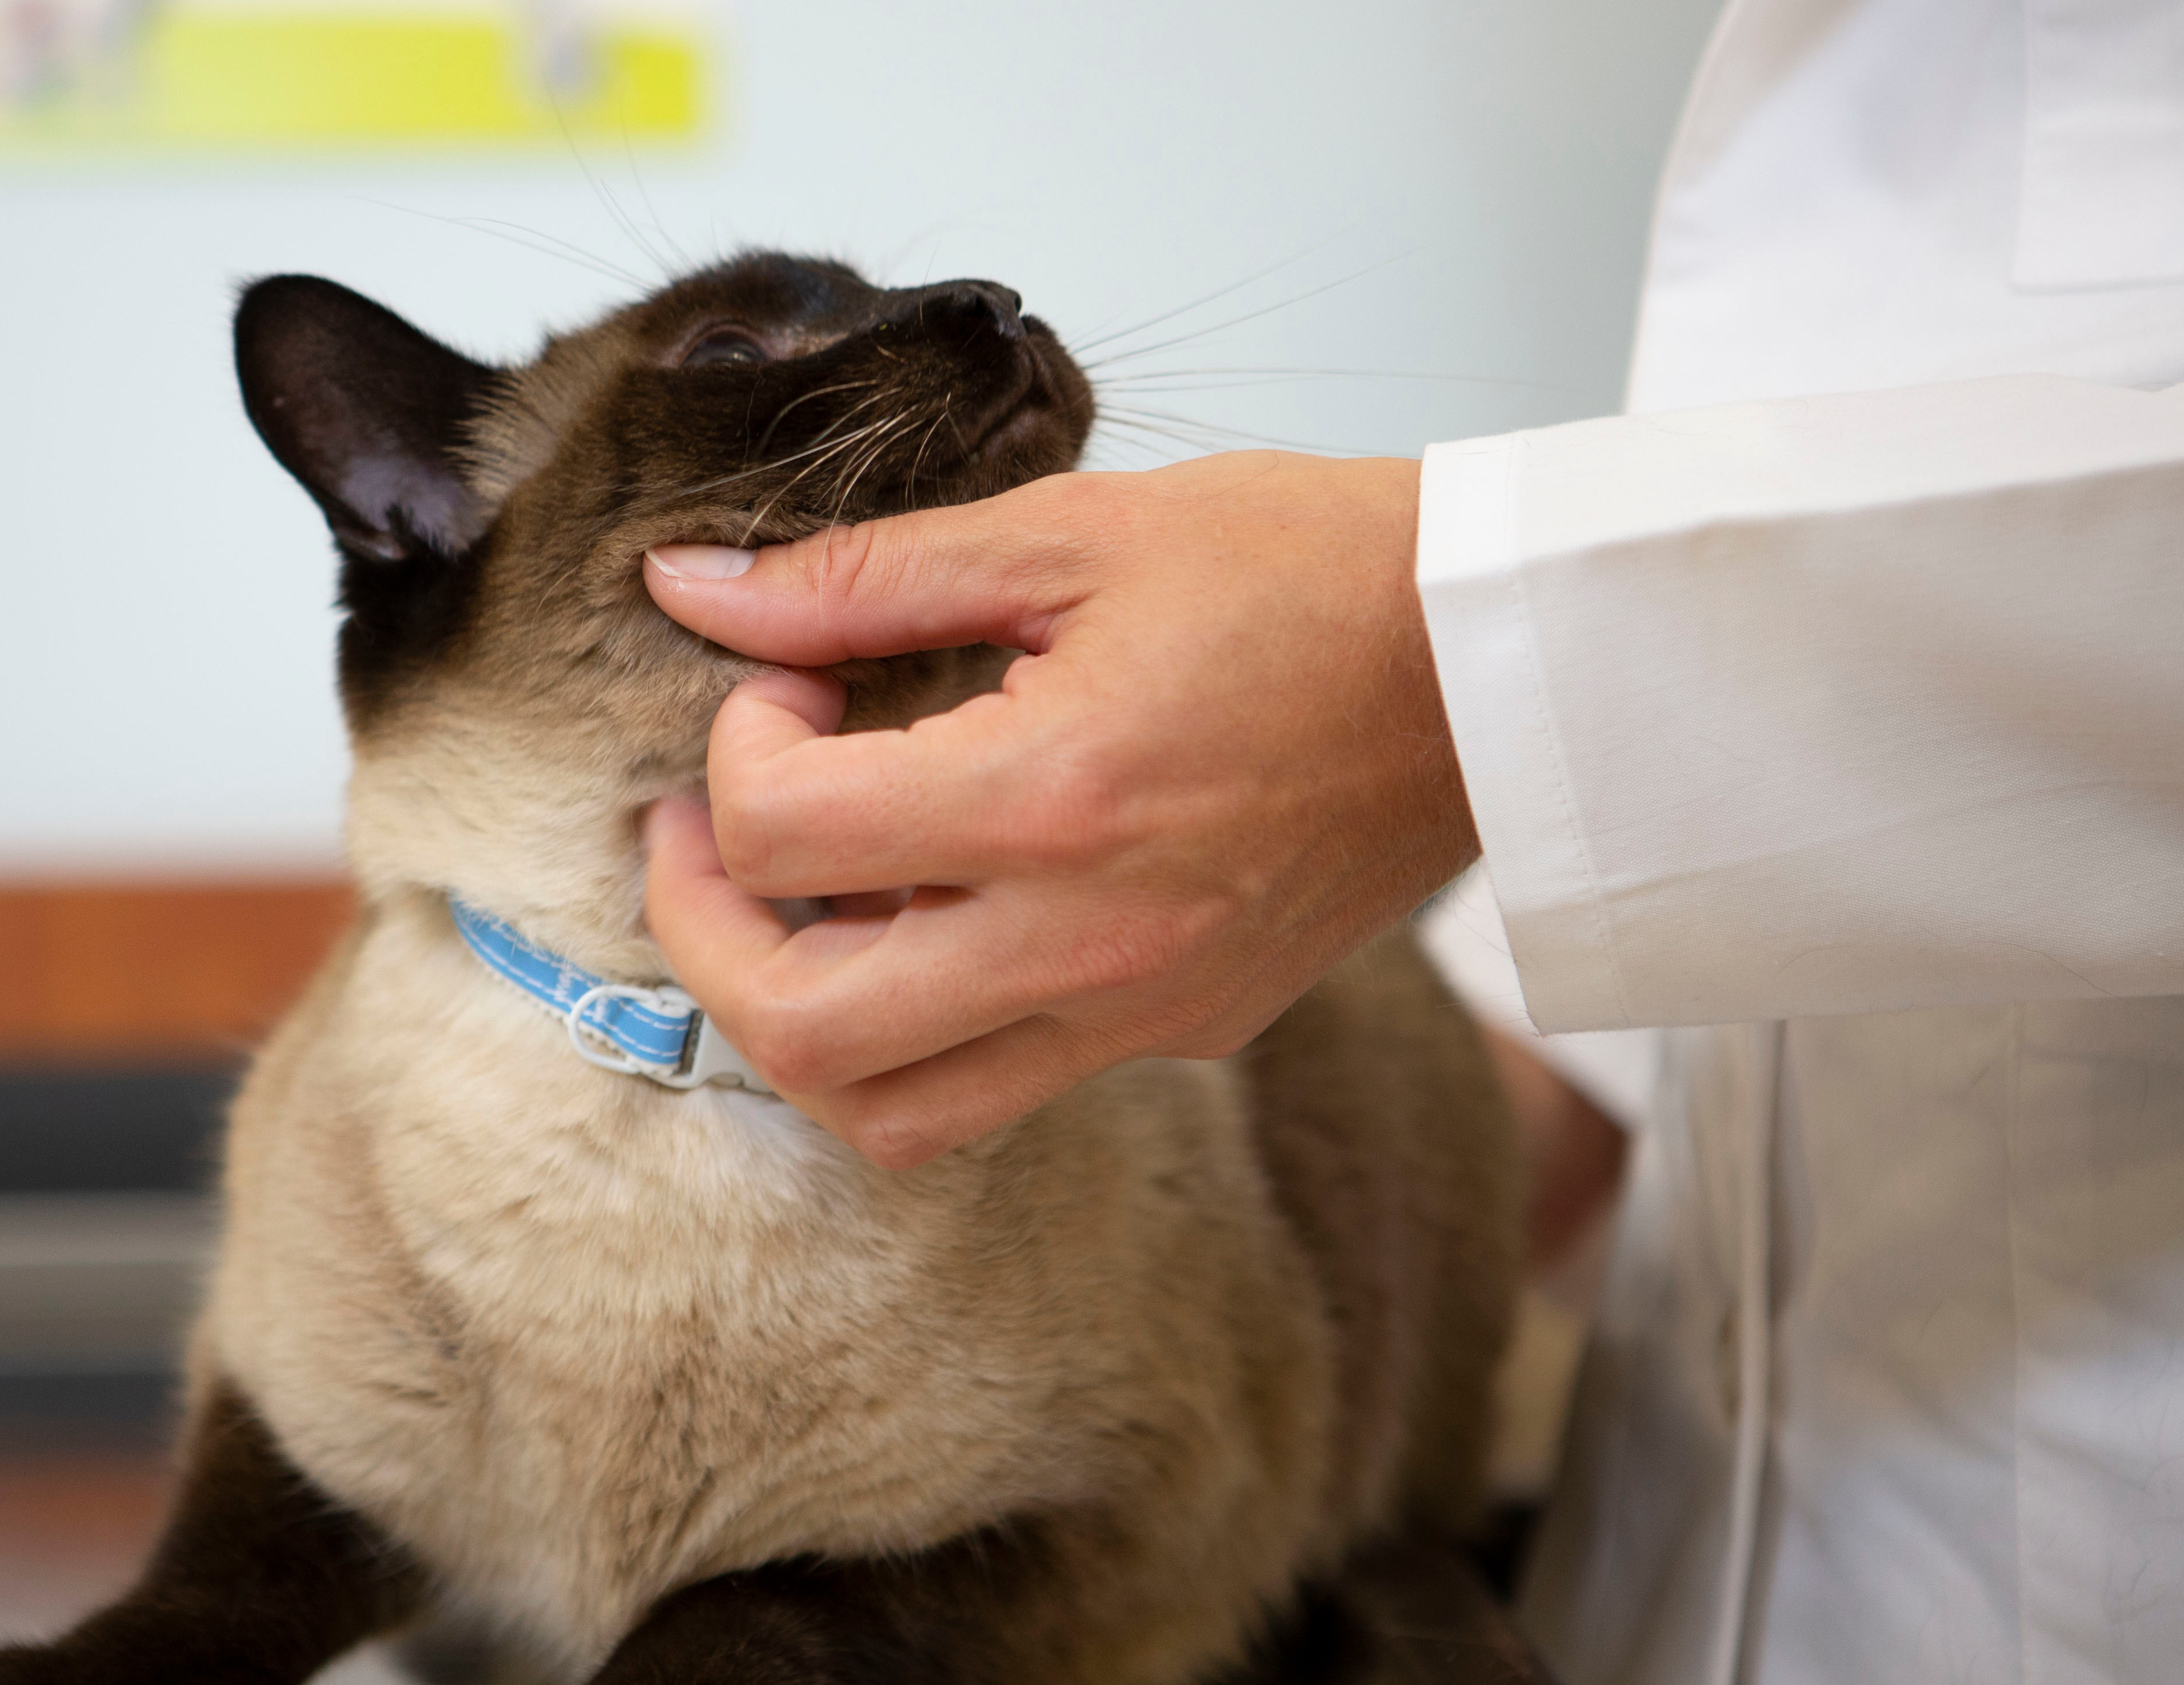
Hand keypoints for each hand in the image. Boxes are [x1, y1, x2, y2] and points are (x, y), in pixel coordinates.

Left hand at [641, 452, 1475, 1168]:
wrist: (1495, 665)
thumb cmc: (1308, 572)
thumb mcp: (1073, 531)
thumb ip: (860, 576)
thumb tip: (692, 589)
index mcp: (1054, 800)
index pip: (779, 838)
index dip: (734, 749)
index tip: (784, 684)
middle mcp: (1088, 943)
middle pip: (797, 1030)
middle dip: (699, 929)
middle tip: (702, 832)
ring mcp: (1138, 1012)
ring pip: (887, 1115)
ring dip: (799, 1014)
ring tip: (805, 895)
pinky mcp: (1182, 1034)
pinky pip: (996, 1085)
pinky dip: (916, 1024)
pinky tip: (931, 904)